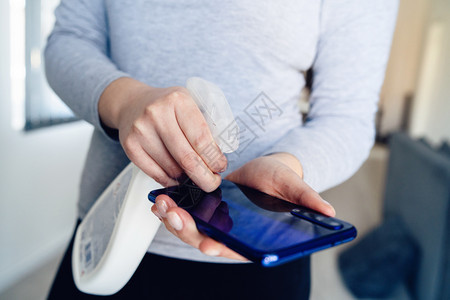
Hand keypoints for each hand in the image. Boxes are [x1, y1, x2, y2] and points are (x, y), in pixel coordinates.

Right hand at [99, 78, 225, 191]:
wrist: (131, 102)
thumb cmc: (166, 105)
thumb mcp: (190, 103)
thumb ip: (205, 127)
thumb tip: (217, 160)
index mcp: (178, 100)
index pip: (201, 139)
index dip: (214, 159)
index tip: (220, 167)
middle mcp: (157, 114)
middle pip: (187, 159)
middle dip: (204, 177)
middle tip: (212, 183)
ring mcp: (141, 131)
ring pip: (172, 169)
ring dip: (187, 179)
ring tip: (195, 177)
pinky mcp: (130, 147)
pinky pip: (156, 174)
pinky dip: (171, 181)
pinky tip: (179, 178)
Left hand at [151, 152, 334, 260]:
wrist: (264, 170)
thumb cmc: (280, 180)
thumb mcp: (293, 185)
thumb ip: (307, 198)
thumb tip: (330, 212)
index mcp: (252, 235)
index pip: (235, 249)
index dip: (221, 248)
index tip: (208, 243)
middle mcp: (230, 234)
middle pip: (204, 240)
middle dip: (187, 230)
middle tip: (174, 214)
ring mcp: (215, 223)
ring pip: (190, 229)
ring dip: (173, 219)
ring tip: (162, 203)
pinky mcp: (204, 210)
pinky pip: (185, 214)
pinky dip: (171, 208)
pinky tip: (160, 198)